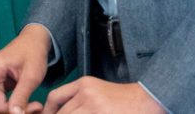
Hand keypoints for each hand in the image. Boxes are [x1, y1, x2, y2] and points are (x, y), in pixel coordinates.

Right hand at [0, 25, 50, 113]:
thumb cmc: (32, 53)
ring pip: (0, 106)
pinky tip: (31, 106)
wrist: (34, 43)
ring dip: (16, 110)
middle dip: (13, 111)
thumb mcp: (31, 75)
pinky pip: (4, 104)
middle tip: (36, 108)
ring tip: (36, 106)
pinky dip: (16, 107)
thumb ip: (22, 95)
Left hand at [43, 78, 164, 113]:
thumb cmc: (121, 99)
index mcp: (84, 84)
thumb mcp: (97, 91)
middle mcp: (86, 93)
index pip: (55, 96)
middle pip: (62, 113)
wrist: (145, 100)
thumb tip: (63, 111)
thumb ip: (79, 99)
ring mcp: (94, 106)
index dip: (49, 111)